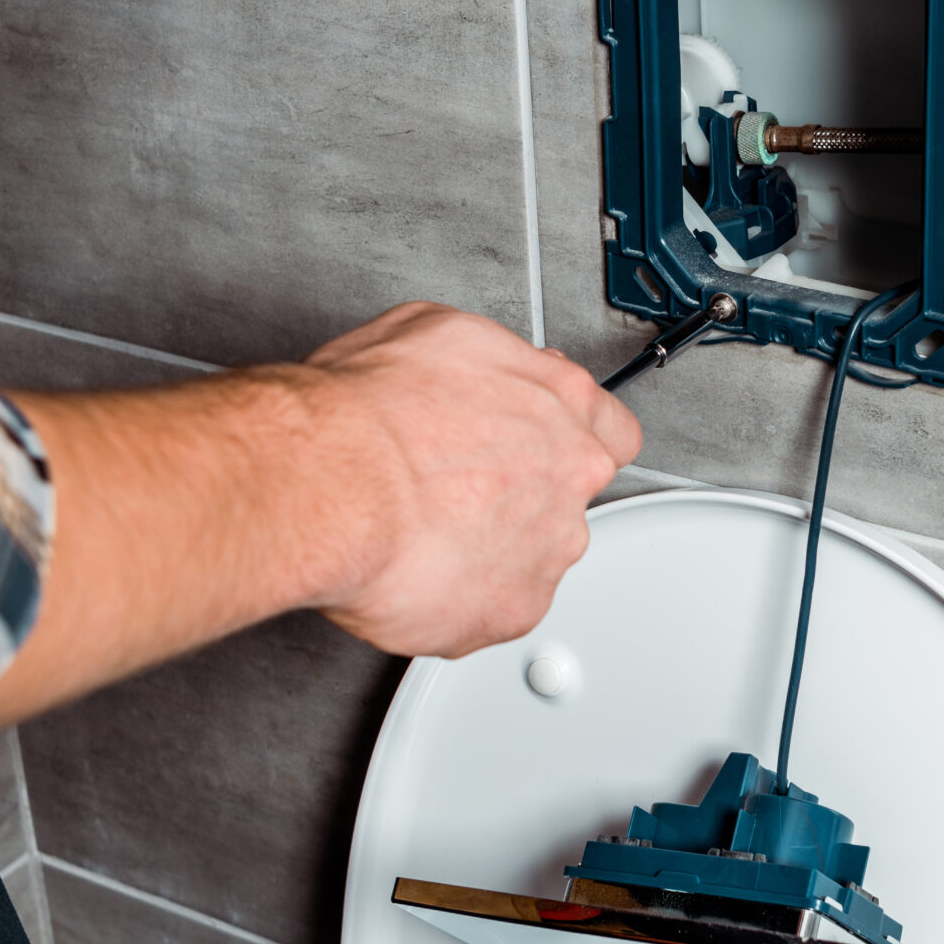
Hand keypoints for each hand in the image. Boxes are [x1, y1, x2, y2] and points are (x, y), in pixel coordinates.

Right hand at [300, 303, 640, 657]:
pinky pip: (496, 608)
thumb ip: (486, 364)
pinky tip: (417, 571)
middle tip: (457, 490)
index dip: (570, 436)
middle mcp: (569, 476)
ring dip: (492, 548)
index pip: (612, 428)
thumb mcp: (430, 332)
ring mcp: (548, 548)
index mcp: (561, 401)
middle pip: (569, 494)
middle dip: (522, 494)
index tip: (542, 444)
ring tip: (425, 534)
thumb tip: (479, 376)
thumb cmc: (365, 413)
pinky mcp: (514, 610)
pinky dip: (461, 598)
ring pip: (534, 554)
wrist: (331, 487)